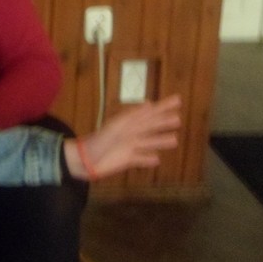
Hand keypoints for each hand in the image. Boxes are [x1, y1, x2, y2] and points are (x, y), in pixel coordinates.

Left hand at [64, 94, 181, 180]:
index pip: (149, 112)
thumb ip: (133, 118)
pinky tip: (157, 159)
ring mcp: (128, 147)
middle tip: (179, 119)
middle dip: (164, 122)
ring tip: (175, 139)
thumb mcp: (115, 129)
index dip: (163, 106)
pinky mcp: (126, 160)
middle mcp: (129, 133)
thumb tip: (150, 105)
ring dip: (160, 140)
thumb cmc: (97, 143)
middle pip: (150, 127)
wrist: (83, 161)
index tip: (177, 100)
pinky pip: (140, 159)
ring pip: (148, 142)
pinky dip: (148, 159)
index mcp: (127, 123)